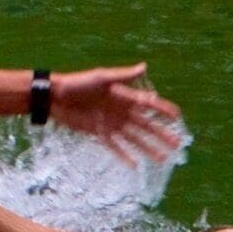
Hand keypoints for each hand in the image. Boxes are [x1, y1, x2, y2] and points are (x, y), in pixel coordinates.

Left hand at [51, 63, 184, 162]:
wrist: (54, 97)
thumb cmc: (77, 83)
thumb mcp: (101, 77)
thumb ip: (123, 75)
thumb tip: (145, 66)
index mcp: (124, 97)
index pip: (149, 104)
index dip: (163, 109)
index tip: (178, 116)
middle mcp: (121, 112)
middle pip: (146, 125)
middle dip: (162, 134)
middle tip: (178, 144)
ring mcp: (111, 124)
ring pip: (135, 139)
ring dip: (148, 148)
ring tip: (163, 159)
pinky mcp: (99, 134)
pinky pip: (115, 147)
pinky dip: (125, 156)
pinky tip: (136, 166)